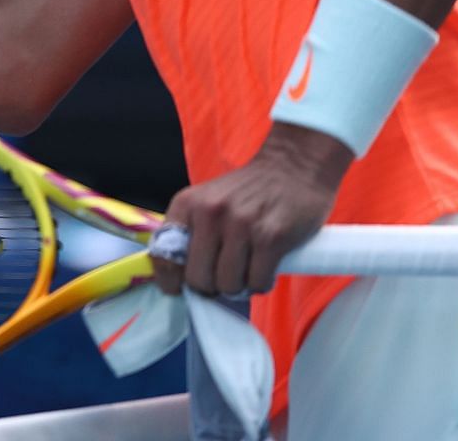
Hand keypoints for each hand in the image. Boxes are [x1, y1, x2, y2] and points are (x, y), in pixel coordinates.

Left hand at [152, 122, 352, 296]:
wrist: (292, 167)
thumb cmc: (248, 191)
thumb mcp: (208, 200)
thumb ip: (192, 231)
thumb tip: (179, 276)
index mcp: (187, 204)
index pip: (164, 254)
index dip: (170, 280)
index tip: (178, 290)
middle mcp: (210, 213)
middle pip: (198, 279)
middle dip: (211, 287)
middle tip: (224, 278)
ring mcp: (241, 225)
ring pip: (229, 285)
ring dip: (239, 286)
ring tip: (247, 269)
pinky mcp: (271, 238)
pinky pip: (258, 282)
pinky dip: (261, 284)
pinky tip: (265, 268)